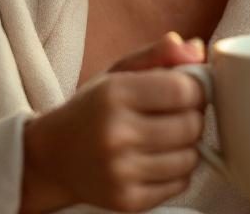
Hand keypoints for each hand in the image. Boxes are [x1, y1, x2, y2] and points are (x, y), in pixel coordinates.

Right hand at [19, 33, 207, 212]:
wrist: (52, 158)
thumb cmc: (93, 110)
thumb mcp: (118, 72)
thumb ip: (159, 55)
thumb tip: (197, 50)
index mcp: (114, 94)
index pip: (184, 91)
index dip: (195, 89)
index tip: (187, 90)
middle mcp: (116, 134)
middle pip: (191, 125)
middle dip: (192, 117)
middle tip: (176, 115)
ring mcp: (121, 171)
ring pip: (190, 157)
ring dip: (187, 146)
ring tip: (166, 138)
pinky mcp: (127, 200)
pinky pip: (181, 184)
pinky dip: (177, 171)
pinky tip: (156, 159)